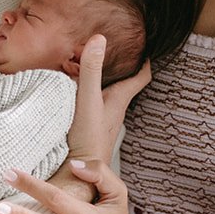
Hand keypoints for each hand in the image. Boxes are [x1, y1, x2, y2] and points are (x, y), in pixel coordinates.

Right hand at [66, 34, 150, 164]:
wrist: (74, 175)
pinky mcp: (84, 125)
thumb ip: (92, 70)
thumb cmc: (87, 140)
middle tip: (111, 44)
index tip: (145, 44)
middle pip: (122, 80)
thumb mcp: (88, 100)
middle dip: (119, 62)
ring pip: (104, 89)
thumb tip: (99, 39)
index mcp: (119, 99)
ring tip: (85, 58)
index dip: (145, 59)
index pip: (141, 76)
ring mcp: (98, 117)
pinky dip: (82, 88)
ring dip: (99, 75)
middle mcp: (112, 107)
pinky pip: (88, 99)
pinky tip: (68, 84)